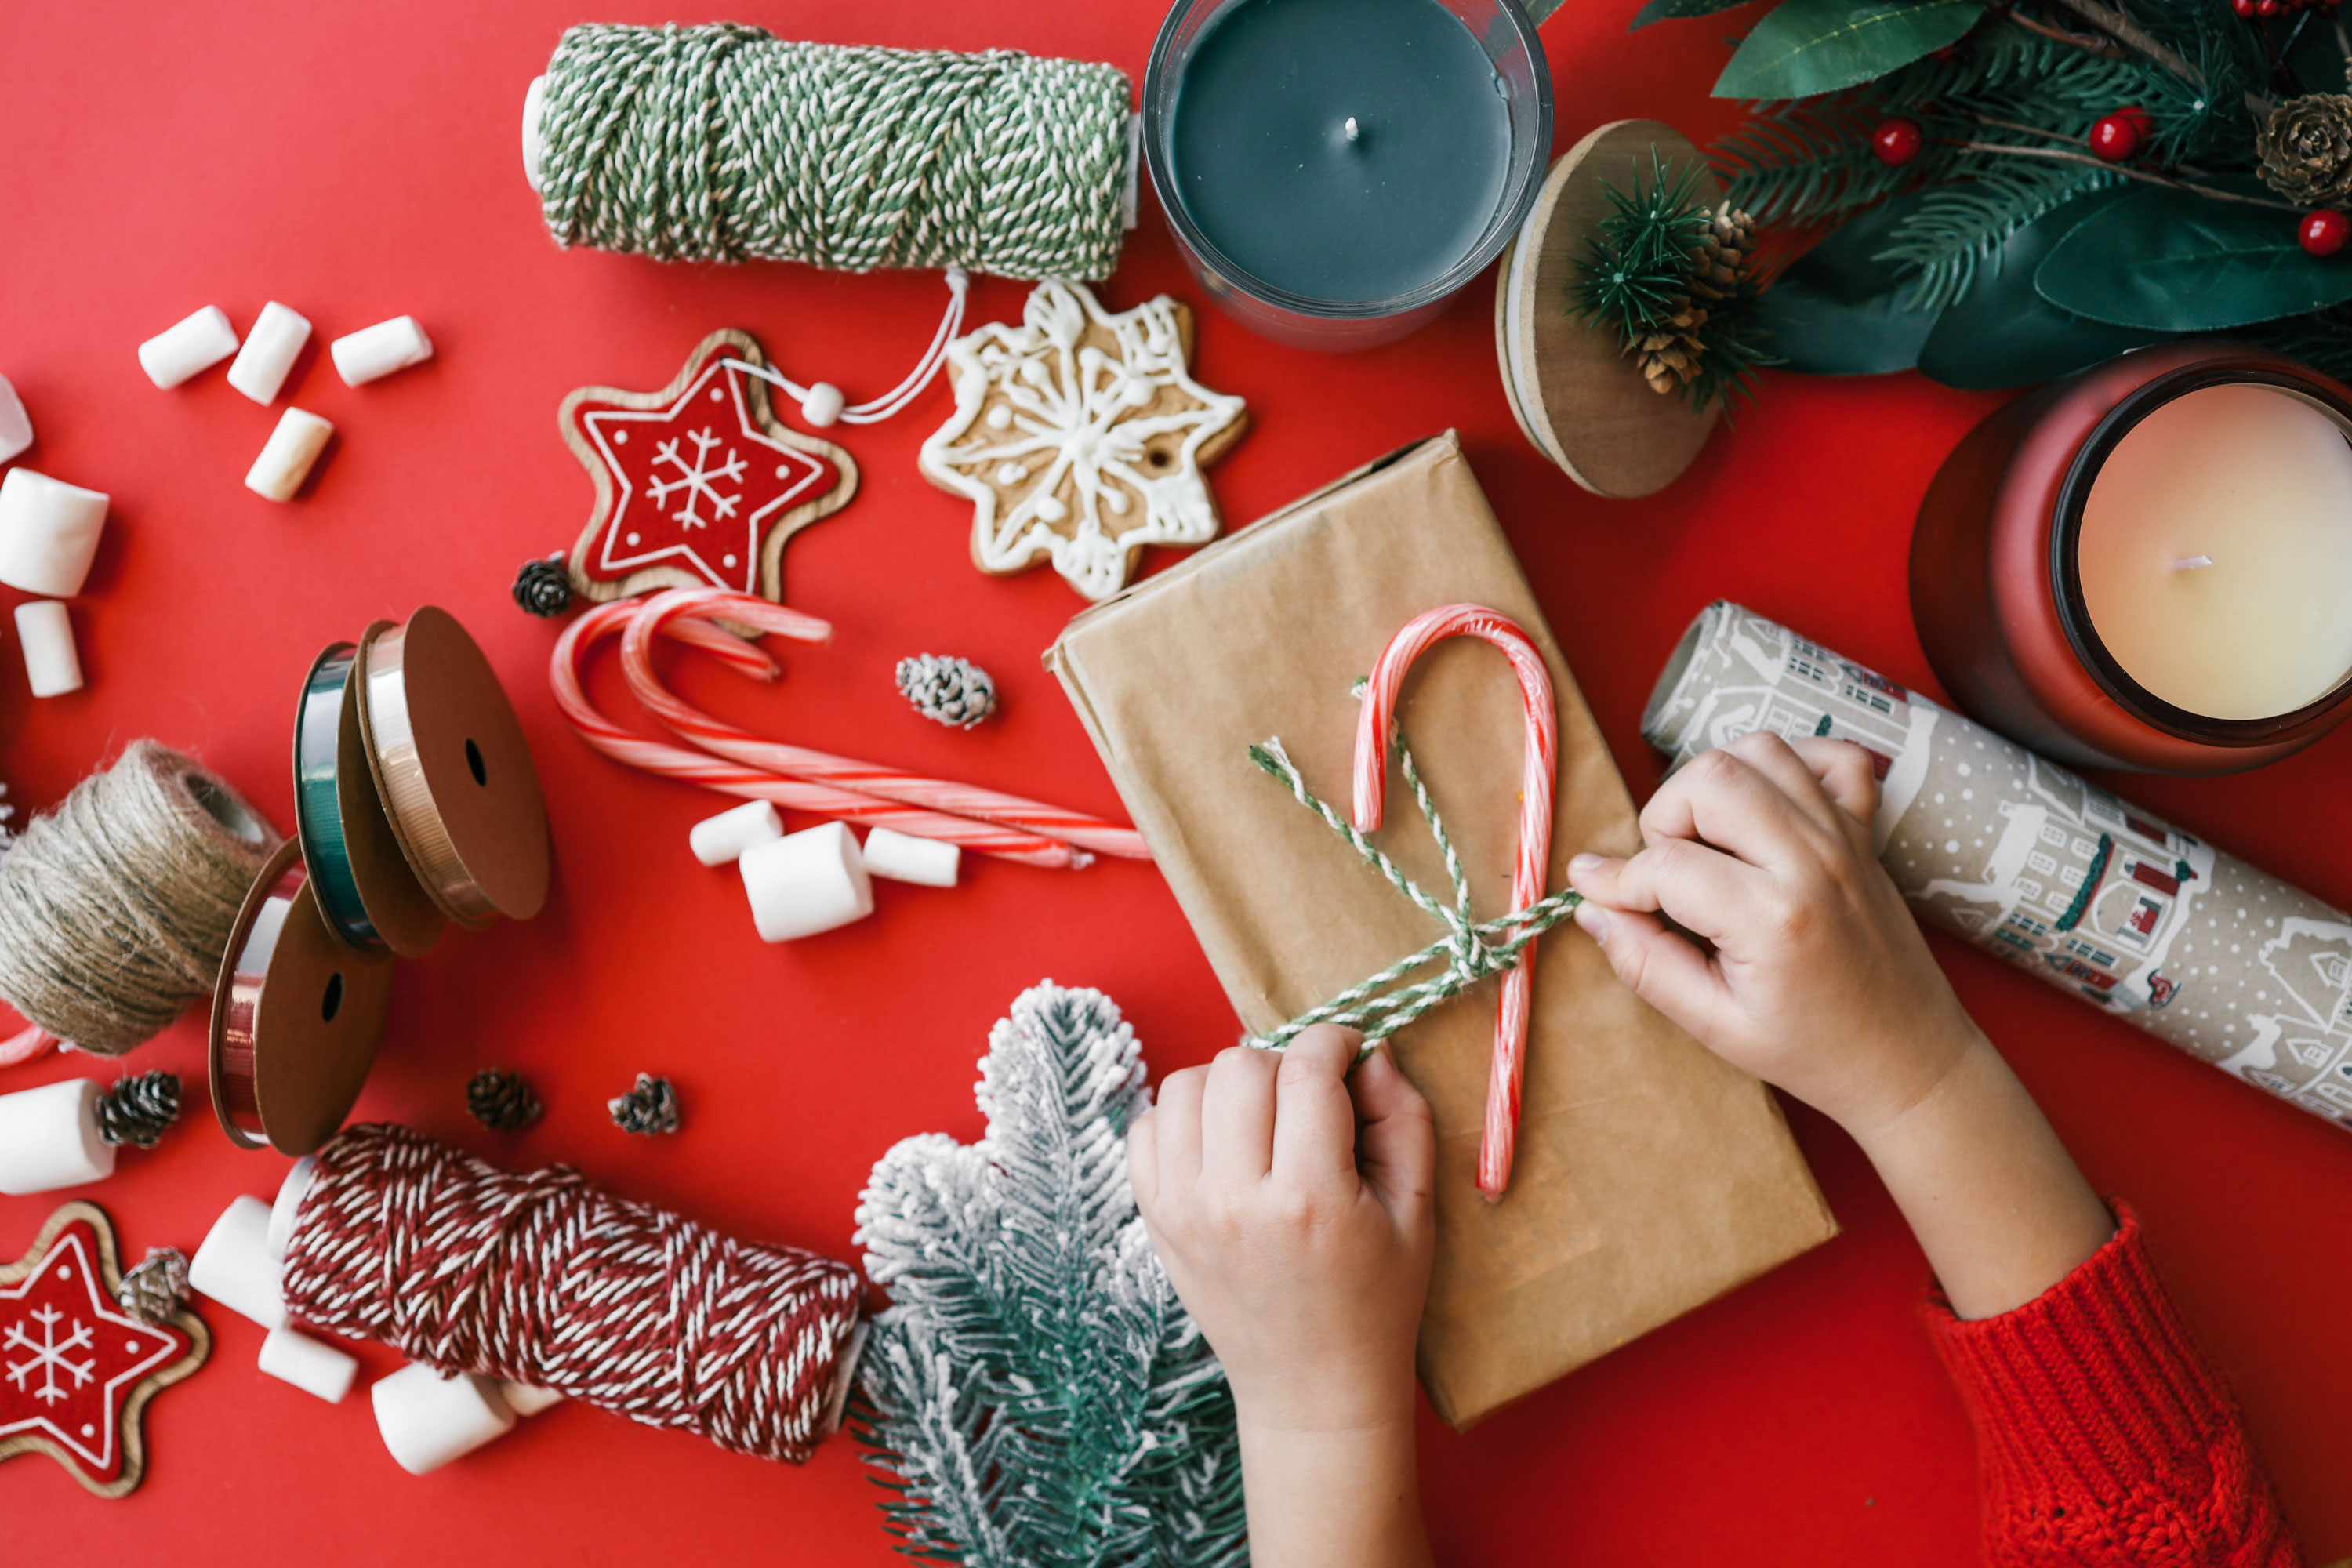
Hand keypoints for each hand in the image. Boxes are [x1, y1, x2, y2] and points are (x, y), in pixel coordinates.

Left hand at [1129, 1026, 1435, 1567]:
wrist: (1313, 1389)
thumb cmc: (1376, 1300)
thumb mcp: (1416, 1213)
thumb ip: (1402, 1120)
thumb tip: (1369, 1054)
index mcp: (1308, 1198)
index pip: (1307, 1069)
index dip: (1335, 1041)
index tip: (1349, 1053)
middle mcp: (1234, 1199)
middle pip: (1240, 1065)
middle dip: (1283, 1062)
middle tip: (1309, 1097)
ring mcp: (1183, 1209)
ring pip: (1184, 1084)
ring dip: (1228, 1083)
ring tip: (1262, 1117)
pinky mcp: (1155, 1219)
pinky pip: (1145, 1127)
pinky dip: (1180, 1117)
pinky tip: (1220, 1141)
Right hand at [1565, 731, 1980, 1138]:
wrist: (1908, 1060)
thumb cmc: (1815, 1051)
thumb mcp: (1714, 1026)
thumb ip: (1645, 964)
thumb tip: (1593, 908)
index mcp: (1773, 919)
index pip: (1665, 864)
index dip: (1617, 881)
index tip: (1599, 895)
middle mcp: (1812, 863)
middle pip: (1711, 777)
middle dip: (1665, 817)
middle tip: (1667, 872)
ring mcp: (1844, 839)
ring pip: (1761, 750)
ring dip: (1716, 783)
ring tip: (1710, 840)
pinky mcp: (1865, 832)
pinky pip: (1832, 757)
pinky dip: (1791, 766)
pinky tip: (1767, 810)